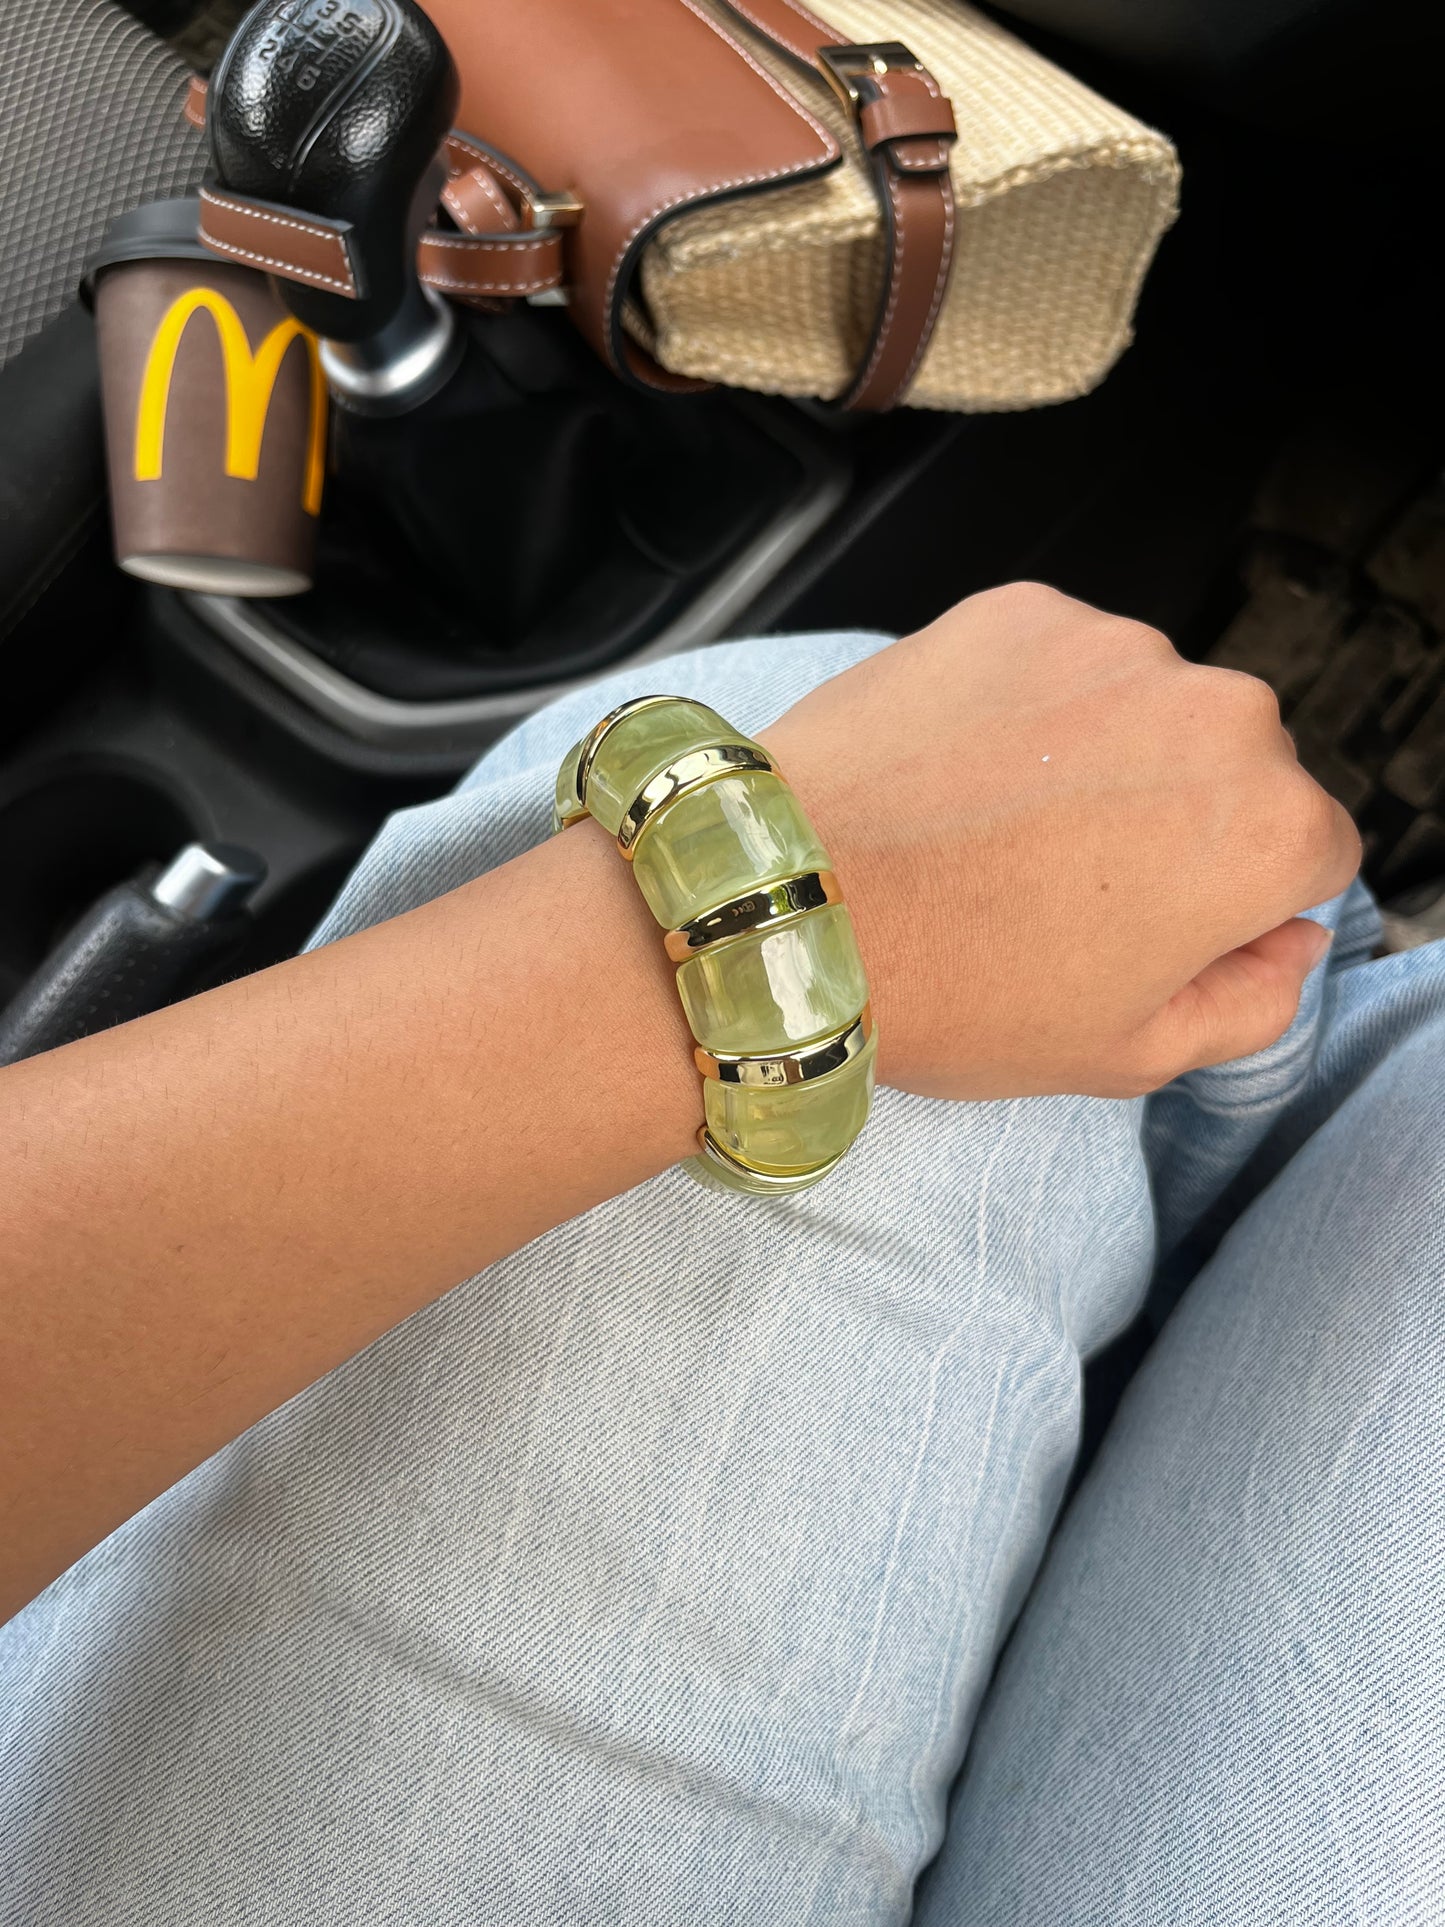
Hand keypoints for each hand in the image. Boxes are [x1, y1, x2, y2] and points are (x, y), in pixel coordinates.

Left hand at [762, 583, 1360, 1099]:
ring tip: (998, 834)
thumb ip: (1251, 1001)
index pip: (1314, 856)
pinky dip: (1029, 711)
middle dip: (1178, 824)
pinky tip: (962, 777)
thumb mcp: (1127, 1052)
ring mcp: (1114, 649)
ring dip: (1104, 759)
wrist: (792, 904)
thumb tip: (1286, 943)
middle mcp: (1215, 714)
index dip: (1238, 907)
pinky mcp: (1022, 613)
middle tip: (1064, 891)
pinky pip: (1063, 665)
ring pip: (1148, 710)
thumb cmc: (952, 989)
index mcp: (1265, 829)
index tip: (1158, 932)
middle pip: (1237, 771)